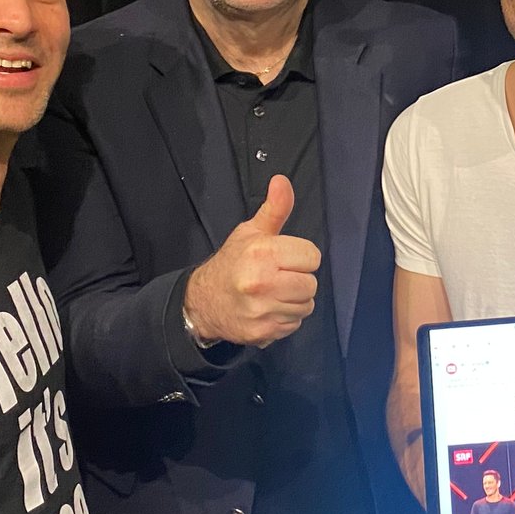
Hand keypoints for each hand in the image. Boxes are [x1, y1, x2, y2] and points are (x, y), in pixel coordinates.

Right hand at [184, 174, 321, 347]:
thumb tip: (282, 181)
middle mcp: (262, 283)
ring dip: (294, 301)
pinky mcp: (263, 332)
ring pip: (305, 306)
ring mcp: (262, 311)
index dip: (301, 257)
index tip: (286, 259)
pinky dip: (285, 319)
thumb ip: (274, 208)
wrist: (202, 301)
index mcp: (262, 253)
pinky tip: (268, 309)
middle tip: (279, 277)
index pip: (312, 256)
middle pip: (311, 284)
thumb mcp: (250, 232)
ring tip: (274, 293)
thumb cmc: (231, 264)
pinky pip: (294, 325)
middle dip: (299, 280)